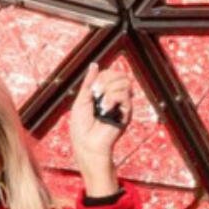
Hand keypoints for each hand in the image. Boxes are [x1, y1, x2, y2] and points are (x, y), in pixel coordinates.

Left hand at [65, 65, 133, 199]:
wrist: (87, 144)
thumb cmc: (81, 126)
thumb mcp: (82, 99)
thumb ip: (89, 82)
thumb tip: (94, 64)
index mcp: (104, 94)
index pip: (110, 73)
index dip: (102, 76)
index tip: (92, 89)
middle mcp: (115, 98)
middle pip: (120, 74)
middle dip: (106, 80)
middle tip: (96, 94)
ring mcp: (122, 105)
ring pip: (124, 82)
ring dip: (108, 90)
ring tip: (101, 105)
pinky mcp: (127, 113)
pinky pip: (125, 94)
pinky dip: (113, 98)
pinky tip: (106, 109)